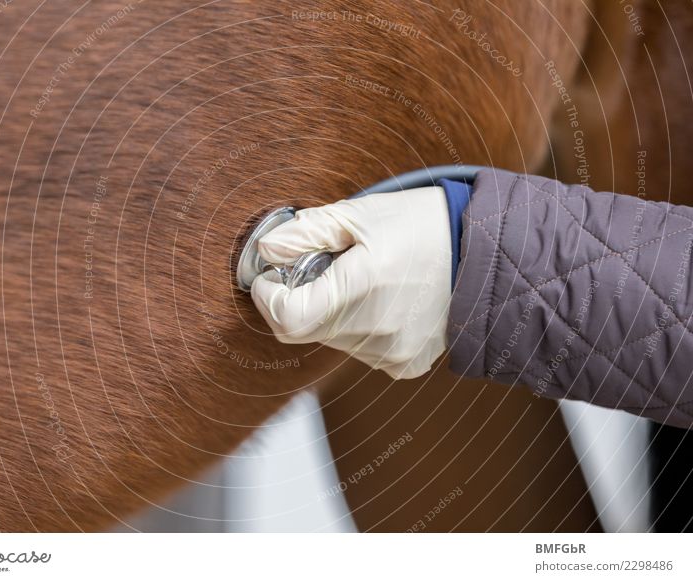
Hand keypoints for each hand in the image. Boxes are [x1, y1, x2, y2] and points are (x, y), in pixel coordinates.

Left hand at [250, 187, 452, 378]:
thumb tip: (267, 250)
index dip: (269, 298)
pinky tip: (381, 301)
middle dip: (300, 298)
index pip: (288, 319)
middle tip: (323, 267)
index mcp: (361, 289)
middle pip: (305, 330)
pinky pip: (360, 350)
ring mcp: (391, 353)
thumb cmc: (423, 226)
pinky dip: (357, 327)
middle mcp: (375, 331)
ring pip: (331, 340)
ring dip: (330, 312)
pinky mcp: (405, 364)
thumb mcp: (360, 214)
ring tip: (361, 281)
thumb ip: (306, 233)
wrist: (482, 251)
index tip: (271, 277)